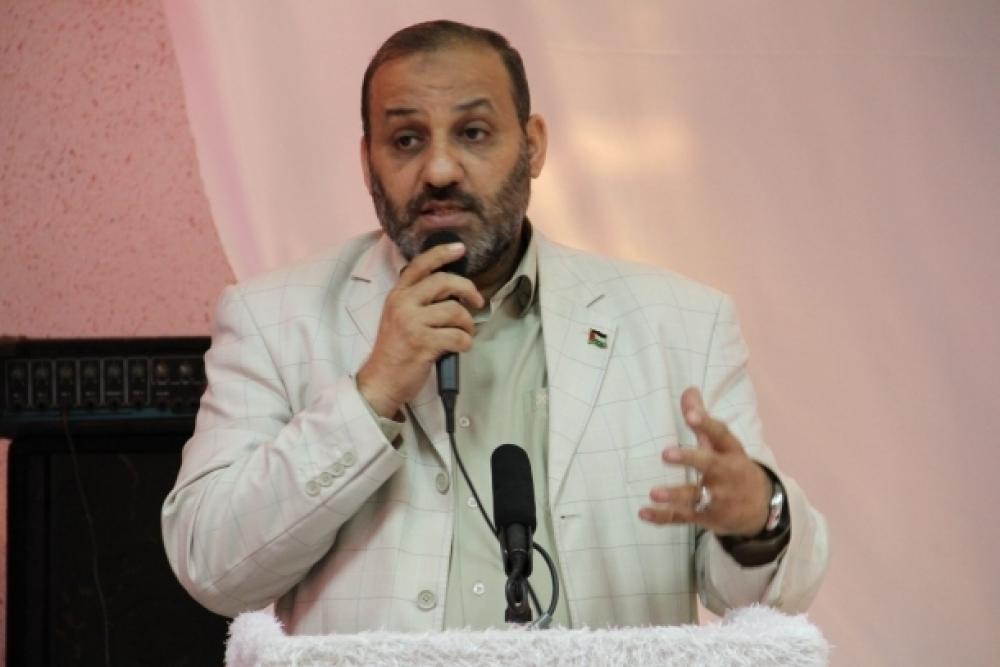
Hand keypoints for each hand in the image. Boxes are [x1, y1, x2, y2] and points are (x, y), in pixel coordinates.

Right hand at [357, 241, 484, 417]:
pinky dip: (465, 343)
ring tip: (465, 333)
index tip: (460, 249)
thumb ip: (417, 300)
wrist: (381, 381)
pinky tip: (459, 347)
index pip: (420, 265)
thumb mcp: (398, 316)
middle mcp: (402, 304)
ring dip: (468, 324)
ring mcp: (412, 323)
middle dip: (468, 290)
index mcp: (397, 295)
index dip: (442, 253)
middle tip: (477, 301)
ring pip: (455, 311)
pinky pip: (458, 336)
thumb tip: (452, 289)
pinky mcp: (423, 344)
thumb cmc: (395, 350)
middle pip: (444, 282)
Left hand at [638, 387, 770, 536]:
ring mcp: (717, 499)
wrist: (762, 509)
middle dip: (690, 459)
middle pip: (709, 465)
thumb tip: (688, 390)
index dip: (705, 424)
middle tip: (666, 453)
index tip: (690, 415)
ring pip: (695, 497)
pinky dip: (663, 518)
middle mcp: (725, 475)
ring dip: (675, 496)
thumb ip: (702, 420)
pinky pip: (682, 518)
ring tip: (654, 493)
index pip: (720, 435)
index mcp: (732, 453)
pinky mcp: (706, 517)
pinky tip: (644, 512)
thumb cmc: (734, 468)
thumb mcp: (724, 445)